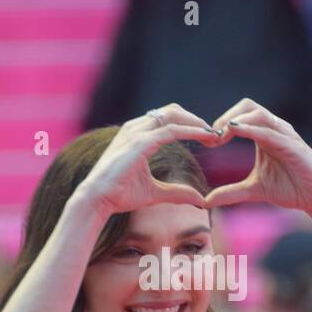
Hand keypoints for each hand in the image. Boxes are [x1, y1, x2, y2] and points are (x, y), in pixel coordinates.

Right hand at [76, 104, 217, 216]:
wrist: (97, 199)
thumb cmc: (120, 195)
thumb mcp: (155, 193)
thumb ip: (176, 193)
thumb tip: (199, 199)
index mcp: (137, 134)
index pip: (168, 118)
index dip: (190, 124)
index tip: (209, 137)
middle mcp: (136, 128)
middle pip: (172, 111)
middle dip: (196, 120)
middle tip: (215, 134)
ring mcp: (136, 133)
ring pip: (173, 115)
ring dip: (197, 123)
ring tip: (213, 135)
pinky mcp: (139, 142)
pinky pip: (171, 130)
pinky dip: (191, 131)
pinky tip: (206, 137)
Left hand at [206, 99, 311, 215]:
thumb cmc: (290, 188)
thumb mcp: (253, 190)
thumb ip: (230, 192)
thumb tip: (205, 201)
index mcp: (265, 134)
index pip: (239, 115)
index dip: (220, 124)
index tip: (208, 144)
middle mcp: (275, 129)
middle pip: (247, 105)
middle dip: (225, 117)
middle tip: (212, 139)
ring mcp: (285, 135)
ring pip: (258, 113)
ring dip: (235, 120)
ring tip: (220, 136)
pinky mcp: (293, 146)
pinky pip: (270, 132)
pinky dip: (252, 129)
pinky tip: (236, 132)